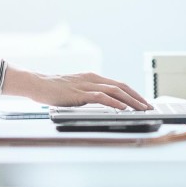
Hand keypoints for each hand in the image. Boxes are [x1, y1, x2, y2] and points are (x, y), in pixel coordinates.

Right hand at [29, 71, 151, 109]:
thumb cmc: (52, 88)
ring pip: (115, 90)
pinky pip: (101, 96)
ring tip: (141, 109)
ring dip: (131, 100)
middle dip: (137, 97)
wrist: (37, 84)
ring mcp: (86, 85)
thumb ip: (87, 94)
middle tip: (148, 106)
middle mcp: (92, 79)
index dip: (133, 93)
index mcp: (91, 77)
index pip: (118, 84)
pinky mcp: (79, 93)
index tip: (143, 102)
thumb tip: (100, 103)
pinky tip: (122, 107)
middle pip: (121, 86)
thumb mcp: (74, 89)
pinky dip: (114, 102)